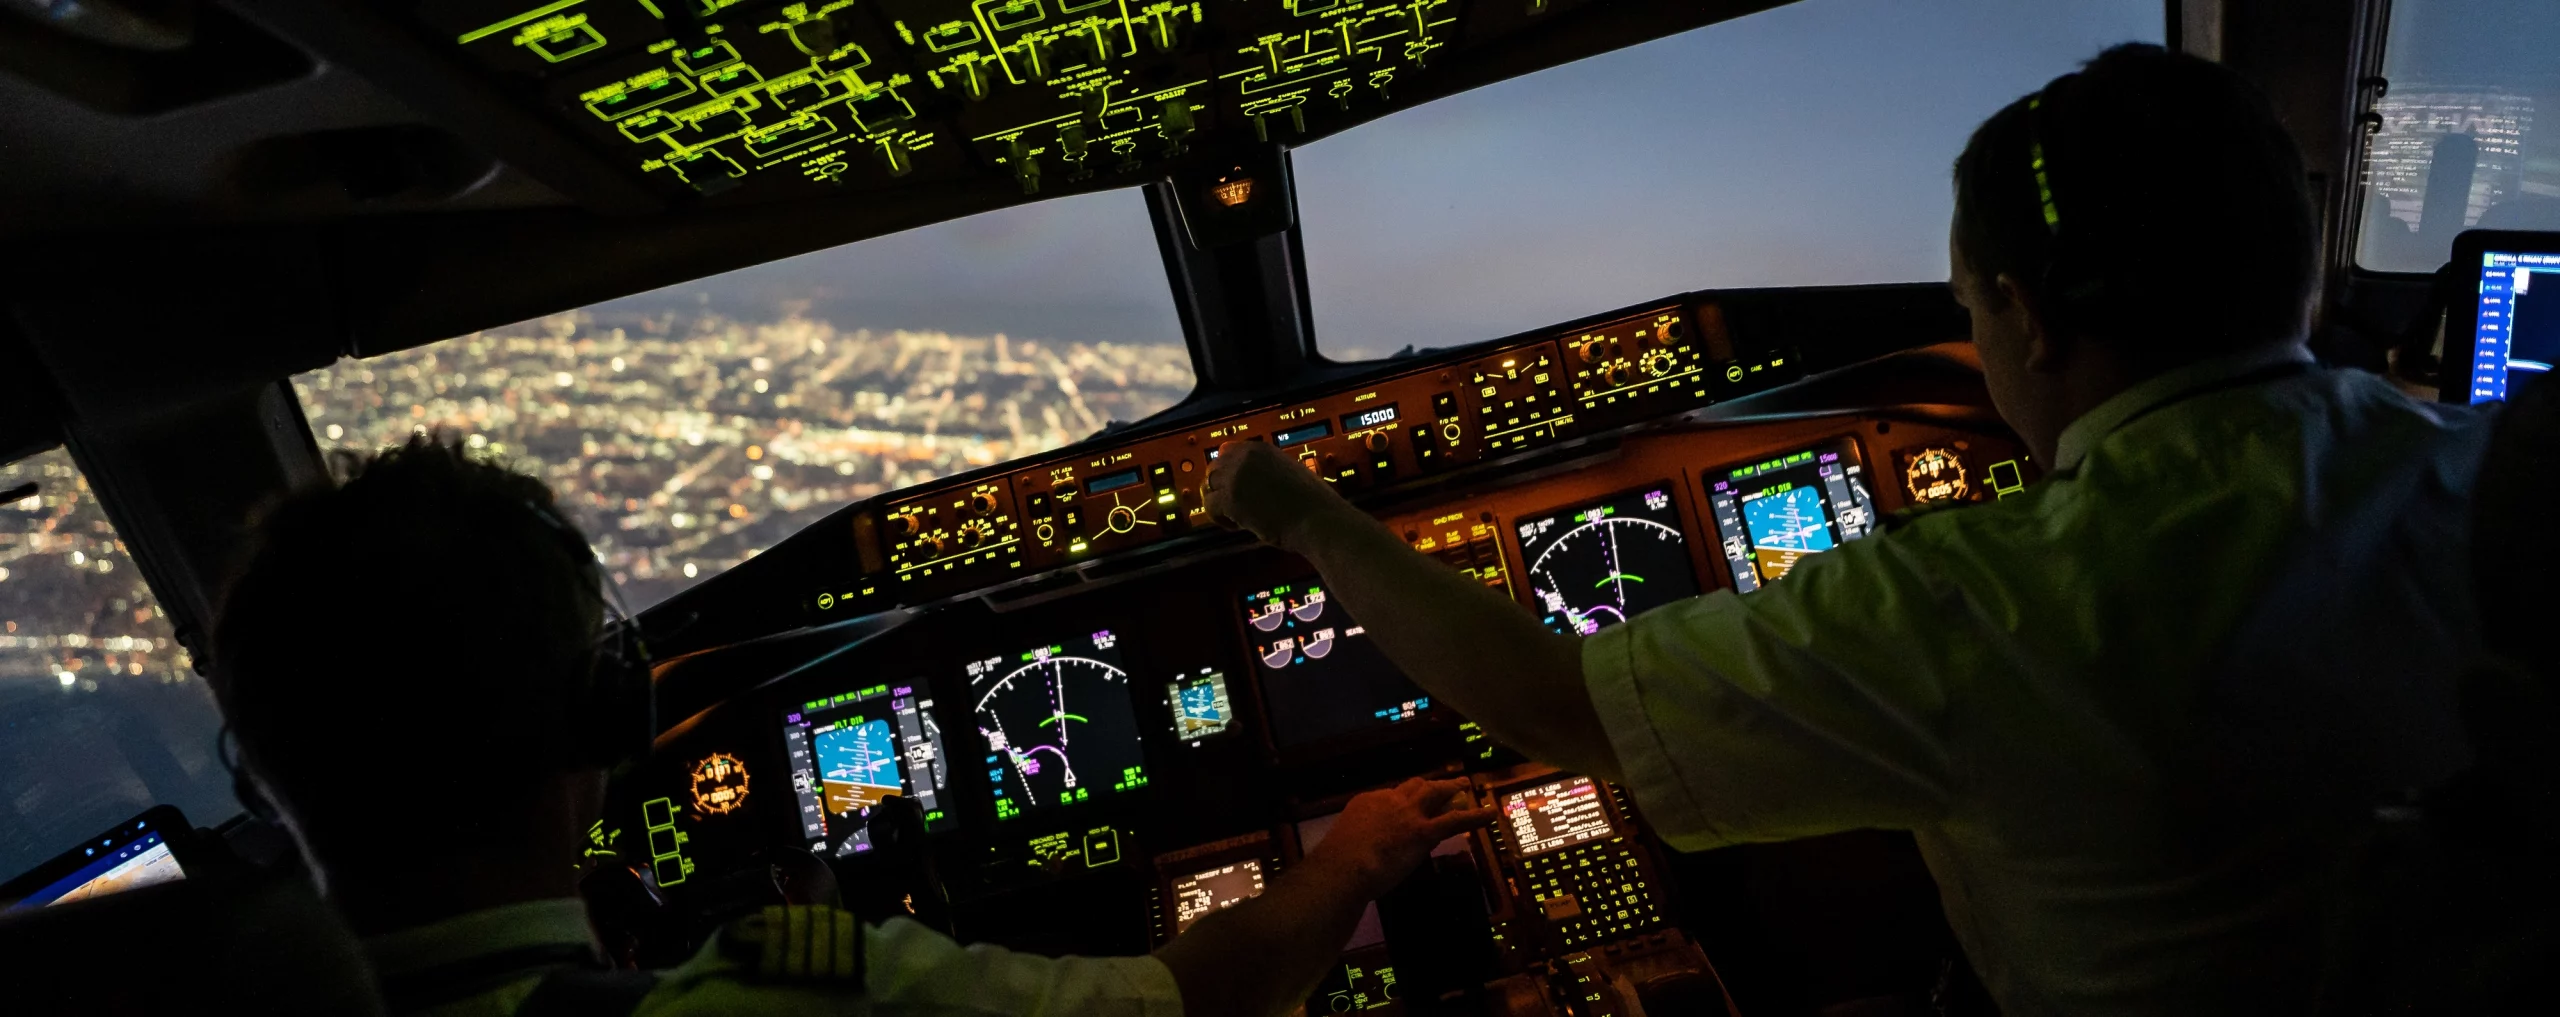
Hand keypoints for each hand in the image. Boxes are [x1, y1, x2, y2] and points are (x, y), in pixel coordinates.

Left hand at [1204, 440, 1353, 551]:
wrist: (1318, 520)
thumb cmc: (1312, 502)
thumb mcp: (1289, 471)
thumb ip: (1266, 468)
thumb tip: (1247, 474)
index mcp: (1261, 449)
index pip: (1227, 451)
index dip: (1228, 472)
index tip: (1234, 488)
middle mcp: (1245, 457)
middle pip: (1214, 468)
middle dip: (1220, 487)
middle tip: (1233, 506)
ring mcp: (1236, 476)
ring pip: (1208, 487)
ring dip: (1219, 503)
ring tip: (1238, 517)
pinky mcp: (1230, 499)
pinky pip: (1209, 507)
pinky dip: (1220, 519)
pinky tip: (1238, 525)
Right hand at [1305, 778, 1496, 898]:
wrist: (1344, 867)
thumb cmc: (1337, 865)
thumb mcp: (1344, 845)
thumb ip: (1358, 841)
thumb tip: (1362, 853)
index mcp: (1368, 802)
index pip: (1392, 795)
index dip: (1403, 800)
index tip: (1409, 805)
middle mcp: (1389, 801)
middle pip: (1415, 786)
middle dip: (1430, 785)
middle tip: (1444, 785)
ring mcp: (1408, 814)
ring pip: (1435, 793)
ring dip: (1452, 788)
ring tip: (1465, 786)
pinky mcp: (1423, 831)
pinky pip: (1455, 820)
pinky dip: (1475, 816)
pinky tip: (1489, 814)